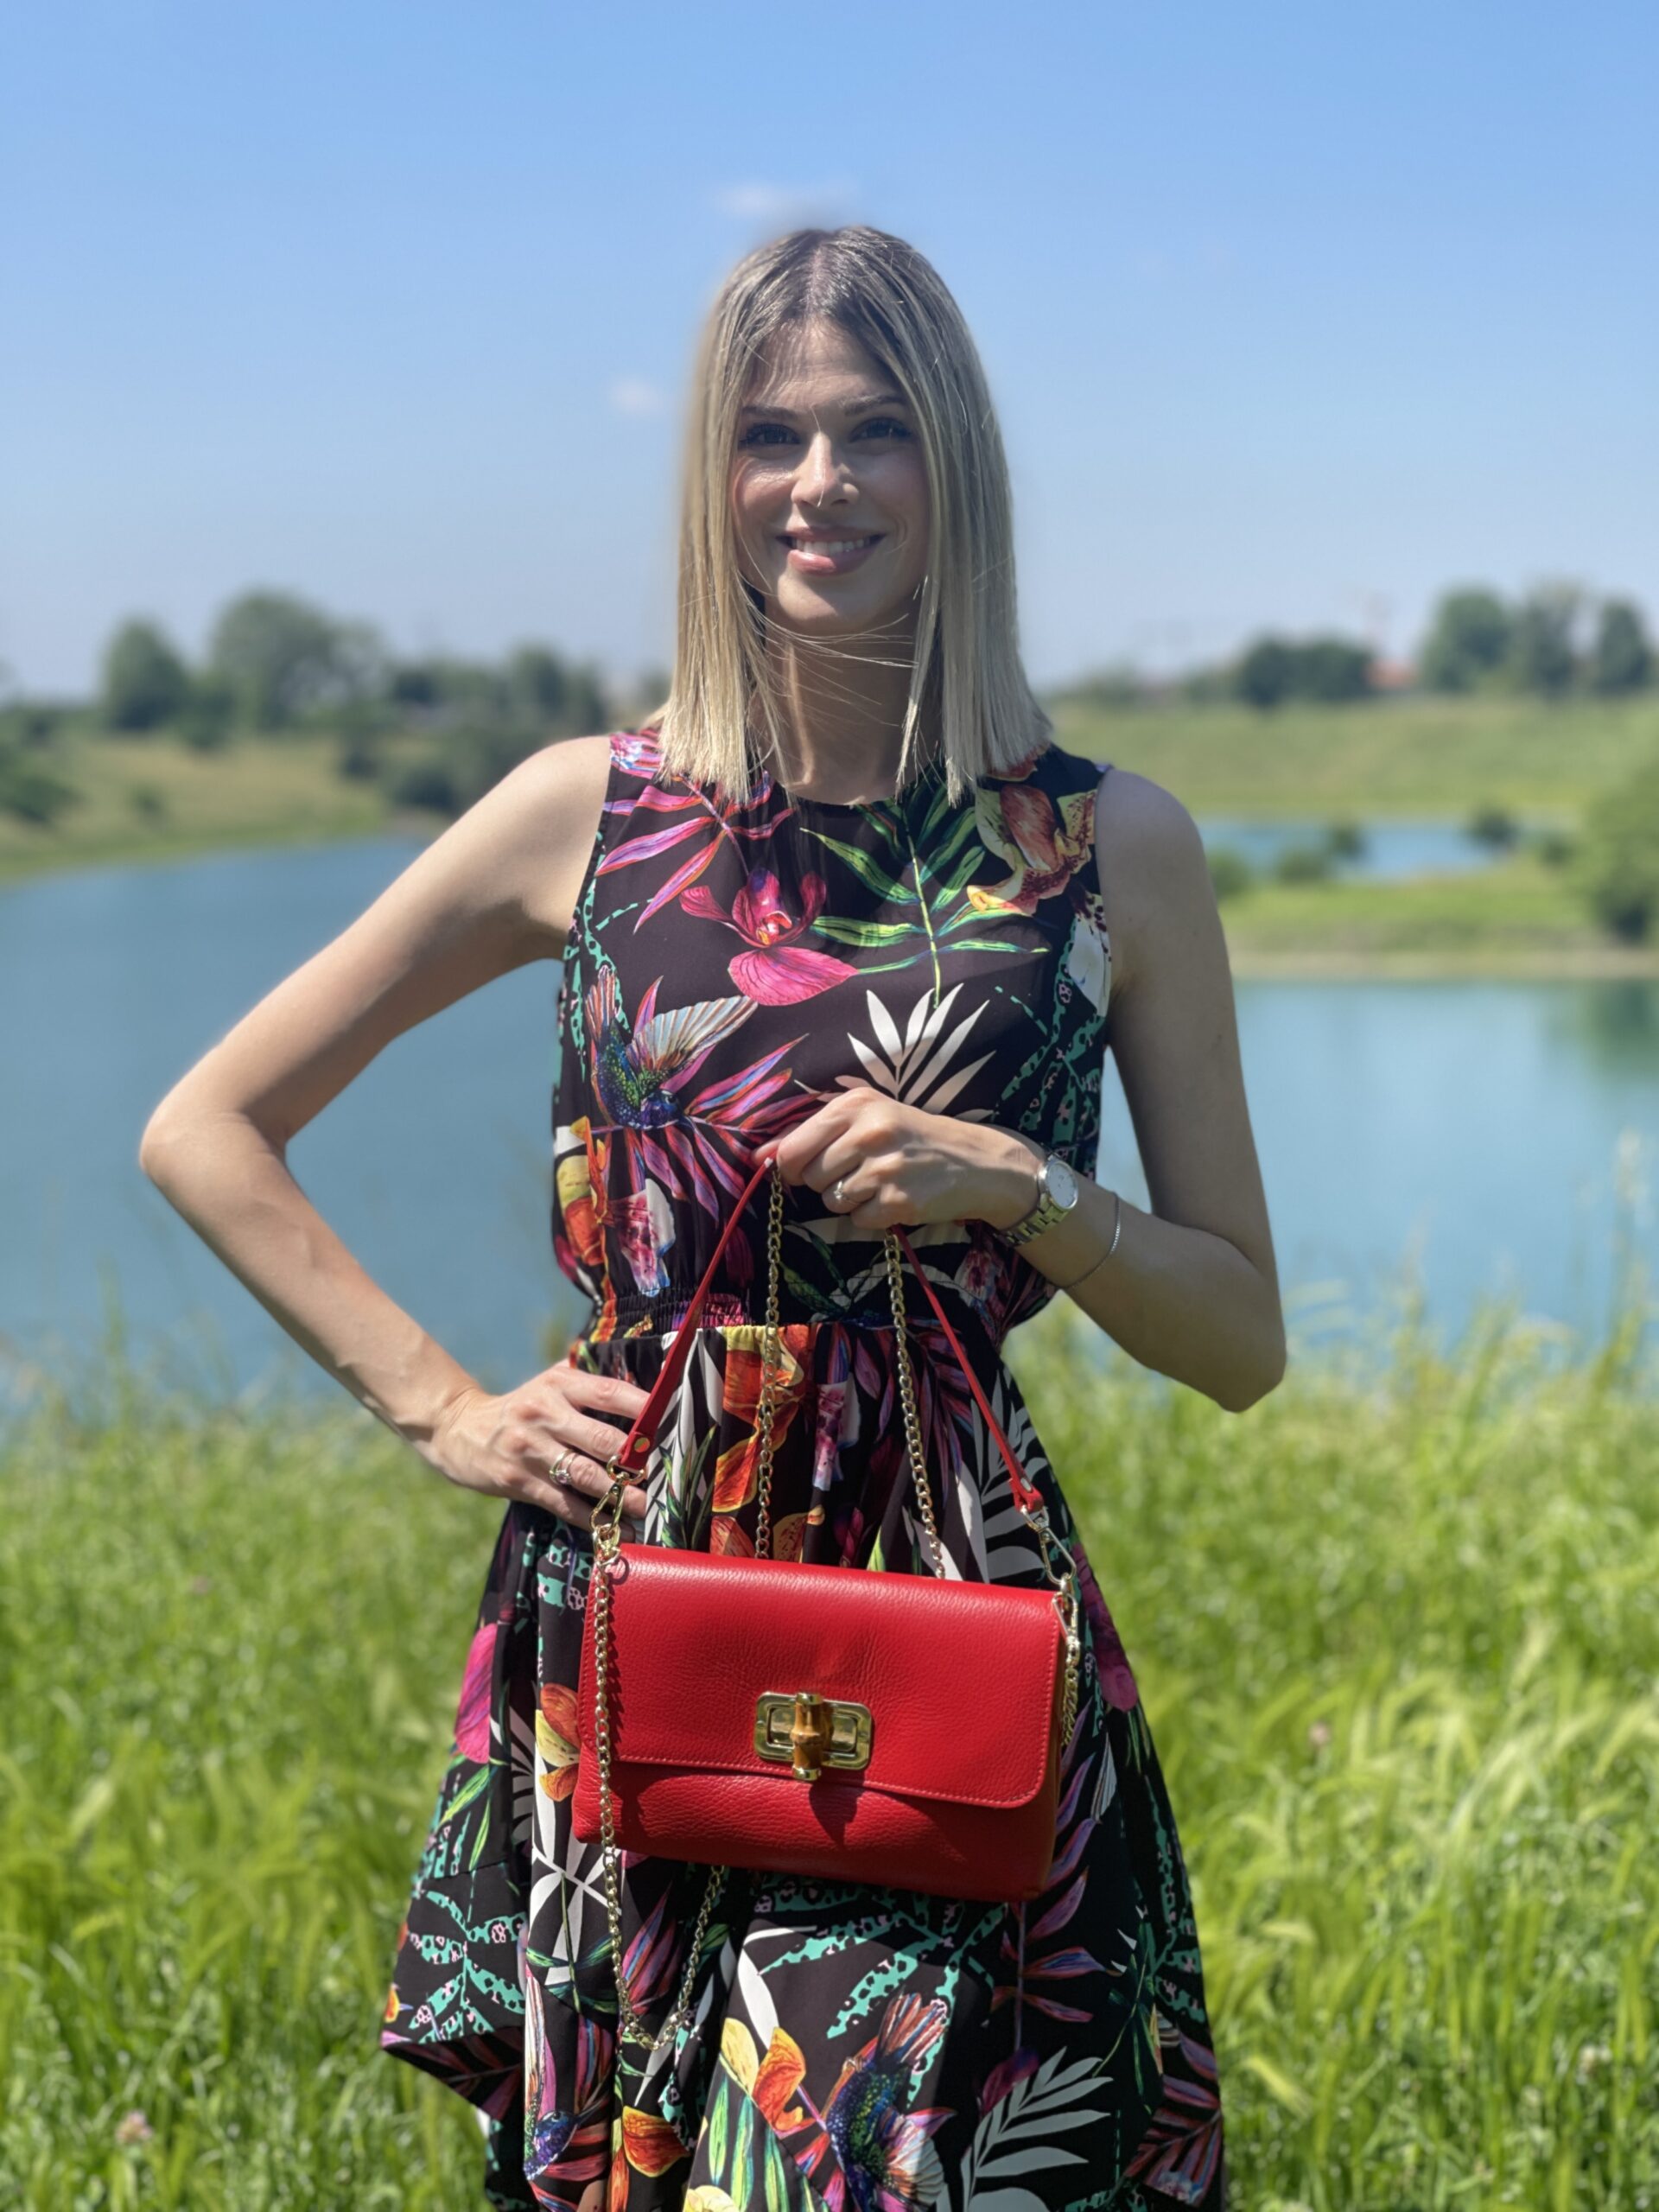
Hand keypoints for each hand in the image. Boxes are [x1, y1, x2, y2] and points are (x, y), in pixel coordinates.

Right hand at [431, 1368, 651, 1536]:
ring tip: (645, 1507)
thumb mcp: (548, 1383)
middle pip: (602, 1439)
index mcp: (558, 1386)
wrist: (459, 1430)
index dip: (643, 1408)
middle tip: (666, 1475)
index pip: (609, 1393)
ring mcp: (531, 1450)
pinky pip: (563, 1503)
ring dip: (619, 1495)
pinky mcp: (519, 1481)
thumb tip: (642, 1381)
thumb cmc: (521, 1406)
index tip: (673, 1421)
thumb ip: (587, 1382)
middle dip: (636, 1461)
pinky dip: (591, 1518)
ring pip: (585, 1476)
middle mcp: (545, 1415)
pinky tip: (613, 1527)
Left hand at [753, 1083, 1042, 1233]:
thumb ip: (813, 1133)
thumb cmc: (913, 1136)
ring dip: (850, 1199)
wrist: (976, 1161)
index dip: (793, 1165)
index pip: (794, 1146)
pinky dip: (871, 1215)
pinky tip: (894, 1197)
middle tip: (857, 1172)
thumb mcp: (869, 1116)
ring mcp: (884, 1168)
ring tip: (880, 1182)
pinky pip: (858, 1220)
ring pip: (832, 1200)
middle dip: (827, 1181)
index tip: (807, 1168)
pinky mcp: (898, 1201)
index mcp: (855, 1104)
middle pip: (812, 1176)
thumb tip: (759, 1157)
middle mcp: (869, 1132)